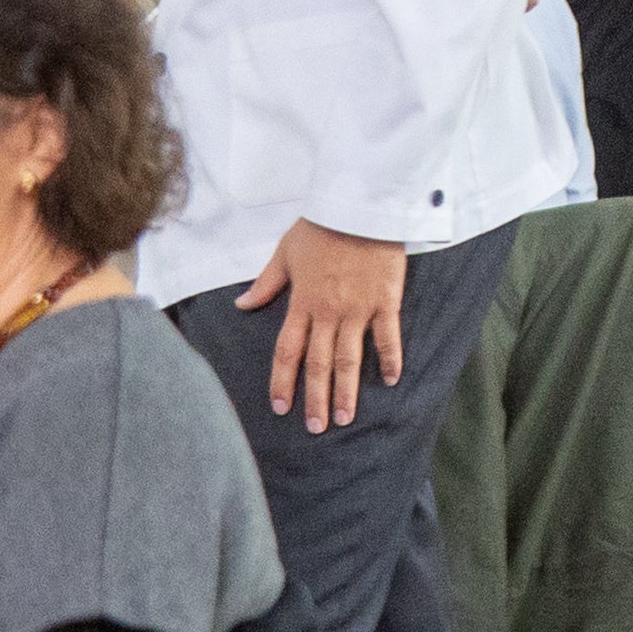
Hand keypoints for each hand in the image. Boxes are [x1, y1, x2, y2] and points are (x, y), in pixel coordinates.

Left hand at [239, 221, 411, 432]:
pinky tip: (391, 381)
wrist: (359, 203)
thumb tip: (242, 304)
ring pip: (350, 358)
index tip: (281, 407)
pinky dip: (390, 359)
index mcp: (302, 302)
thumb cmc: (320, 226)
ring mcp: (358, 309)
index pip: (288, 351)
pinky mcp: (385, 300)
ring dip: (348, 391)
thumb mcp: (285, 251)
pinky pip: (388, 337)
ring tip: (346, 417)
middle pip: (319, 364)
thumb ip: (266, 283)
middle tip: (316, 427)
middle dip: (316, 399)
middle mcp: (328, 312)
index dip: (283, 381)